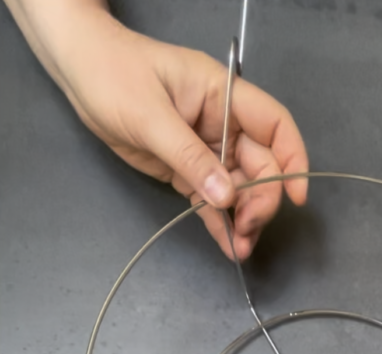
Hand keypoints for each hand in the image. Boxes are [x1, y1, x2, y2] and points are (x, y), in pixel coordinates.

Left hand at [6, 0, 307, 258]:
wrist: (79, 72)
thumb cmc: (114, 75)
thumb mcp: (151, 116)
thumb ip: (191, 158)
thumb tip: (227, 197)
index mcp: (223, 97)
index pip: (275, 127)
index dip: (292, 160)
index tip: (295, 196)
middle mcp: (222, 124)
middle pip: (260, 166)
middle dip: (261, 200)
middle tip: (247, 229)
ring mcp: (206, 148)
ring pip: (239, 189)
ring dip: (243, 219)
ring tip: (239, 247)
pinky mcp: (188, 170)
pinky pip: (211, 199)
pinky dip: (220, 222)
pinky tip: (228, 245)